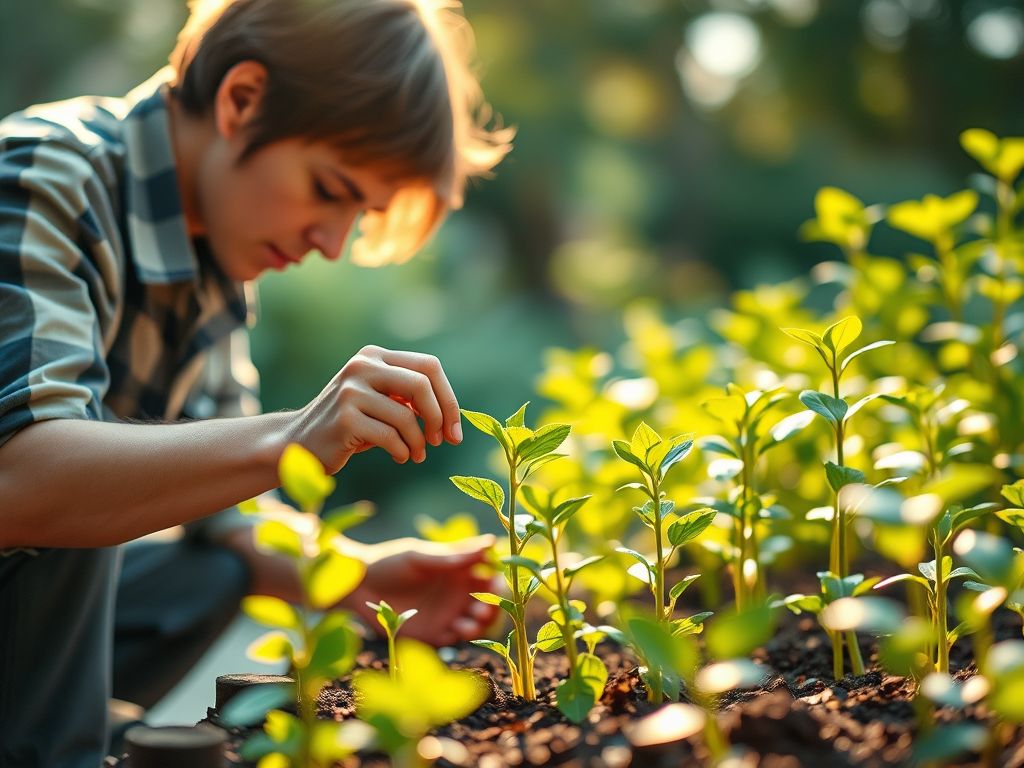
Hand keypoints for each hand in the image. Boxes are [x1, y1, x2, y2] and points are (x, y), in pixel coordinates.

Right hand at [290, 345, 462, 472]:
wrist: (299, 443)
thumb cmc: (351, 425)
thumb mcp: (380, 400)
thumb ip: (409, 396)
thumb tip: (452, 413)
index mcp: (374, 356)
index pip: (429, 367)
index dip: (448, 398)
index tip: (455, 428)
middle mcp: (362, 366)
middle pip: (421, 385)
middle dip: (440, 417)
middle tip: (443, 441)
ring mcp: (350, 391)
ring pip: (406, 416)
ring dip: (418, 442)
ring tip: (415, 454)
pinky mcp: (344, 418)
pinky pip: (390, 437)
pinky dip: (402, 451)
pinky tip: (400, 456)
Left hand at [341, 535, 498, 646]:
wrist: (359, 586)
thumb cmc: (390, 562)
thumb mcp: (420, 557)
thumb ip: (452, 556)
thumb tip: (490, 543)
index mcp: (459, 571)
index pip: (490, 576)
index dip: (499, 580)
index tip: (498, 582)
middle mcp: (457, 593)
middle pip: (489, 603)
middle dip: (493, 607)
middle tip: (485, 607)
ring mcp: (447, 614)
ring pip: (476, 624)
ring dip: (480, 624)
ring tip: (470, 622)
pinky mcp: (433, 634)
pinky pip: (455, 640)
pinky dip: (459, 637)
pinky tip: (453, 630)